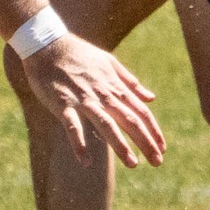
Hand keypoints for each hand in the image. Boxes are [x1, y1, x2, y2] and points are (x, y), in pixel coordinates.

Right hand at [19, 34, 162, 168]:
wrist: (47, 45)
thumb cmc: (79, 54)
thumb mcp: (110, 63)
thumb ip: (130, 82)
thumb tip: (151, 98)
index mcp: (115, 86)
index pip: (140, 112)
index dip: (153, 130)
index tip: (162, 148)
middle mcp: (103, 94)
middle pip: (129, 120)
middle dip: (145, 142)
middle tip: (158, 162)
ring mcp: (83, 99)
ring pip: (106, 124)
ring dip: (120, 145)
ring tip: (133, 164)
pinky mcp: (63, 103)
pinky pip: (73, 126)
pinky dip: (80, 144)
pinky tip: (86, 162)